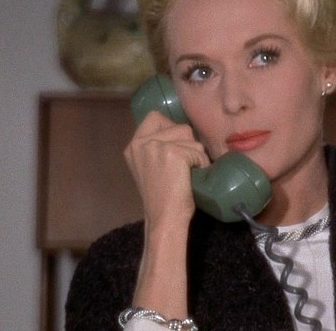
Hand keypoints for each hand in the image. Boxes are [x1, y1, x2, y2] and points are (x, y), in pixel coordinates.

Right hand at [124, 111, 209, 227]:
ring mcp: (156, 146)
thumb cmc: (162, 197)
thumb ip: (156, 147)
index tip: (178, 145)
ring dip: (197, 154)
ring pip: (190, 136)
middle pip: (179, 126)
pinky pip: (198, 150)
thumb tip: (181, 131)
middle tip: (184, 165)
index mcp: (134, 146)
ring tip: (189, 172)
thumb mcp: (150, 166)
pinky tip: (193, 177)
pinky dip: (201, 163)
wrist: (164, 218)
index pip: (155, 117)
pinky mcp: (172, 153)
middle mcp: (141, 142)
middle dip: (188, 144)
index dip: (172, 127)